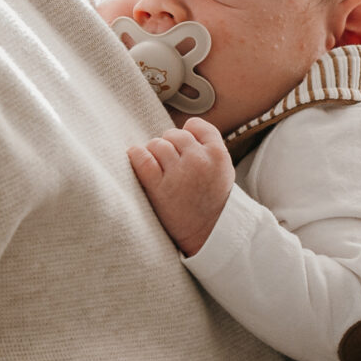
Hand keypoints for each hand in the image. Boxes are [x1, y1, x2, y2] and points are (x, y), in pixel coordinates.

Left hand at [127, 118, 232, 255]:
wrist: (208, 234)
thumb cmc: (212, 202)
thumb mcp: (224, 169)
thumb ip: (207, 147)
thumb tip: (182, 128)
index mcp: (217, 154)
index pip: (195, 126)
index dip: (187, 135)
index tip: (184, 148)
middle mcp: (198, 160)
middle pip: (173, 134)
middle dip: (170, 147)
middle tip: (171, 165)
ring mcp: (178, 173)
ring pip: (156, 144)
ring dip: (154, 154)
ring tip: (159, 170)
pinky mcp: (158, 187)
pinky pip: (141, 157)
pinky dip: (136, 155)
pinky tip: (137, 159)